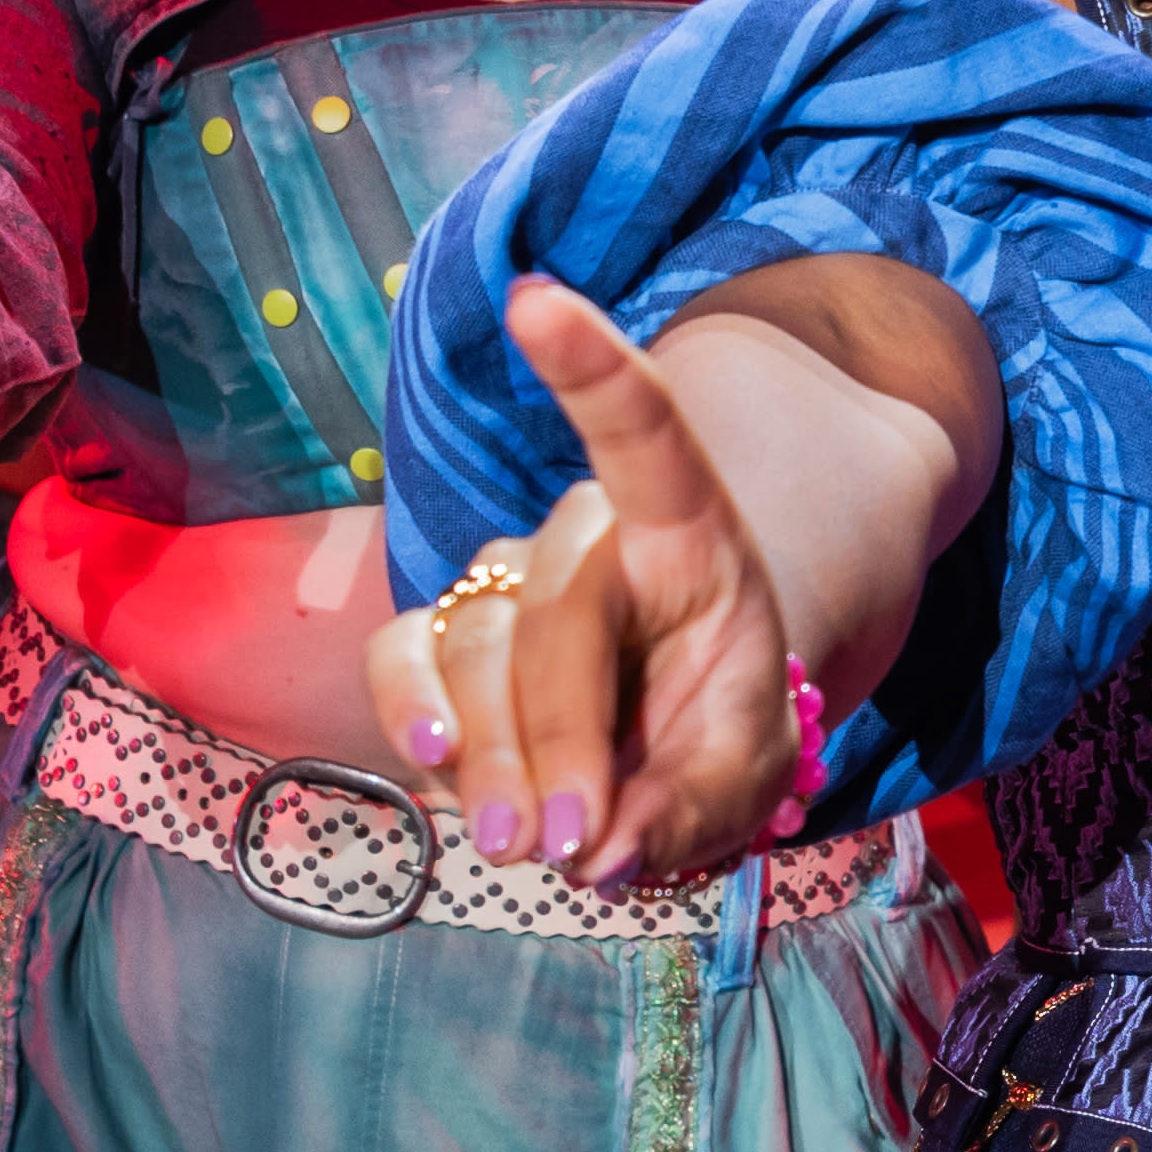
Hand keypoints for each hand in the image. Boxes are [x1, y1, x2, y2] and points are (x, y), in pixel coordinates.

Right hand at [364, 282, 887, 889]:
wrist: (671, 734)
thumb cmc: (718, 724)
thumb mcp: (747, 765)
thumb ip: (695, 804)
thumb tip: (606, 851)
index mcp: (683, 531)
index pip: (642, 432)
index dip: (592, 368)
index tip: (536, 299)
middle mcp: (581, 536)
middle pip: (552, 615)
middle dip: (558, 739)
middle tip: (573, 845)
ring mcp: (503, 580)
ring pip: (473, 645)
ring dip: (488, 754)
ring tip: (524, 845)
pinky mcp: (443, 634)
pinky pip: (403, 657)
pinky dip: (412, 714)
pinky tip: (433, 767)